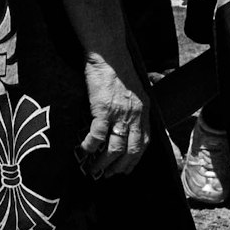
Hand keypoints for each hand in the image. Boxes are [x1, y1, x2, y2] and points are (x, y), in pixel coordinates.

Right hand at [78, 55, 150, 180]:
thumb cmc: (119, 69)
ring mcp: (119, 114)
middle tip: (110, 175)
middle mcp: (135, 115)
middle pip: (131, 150)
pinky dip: (91, 146)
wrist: (108, 54)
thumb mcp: (136, 89)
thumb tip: (129, 120)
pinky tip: (84, 151)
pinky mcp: (103, 109)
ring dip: (104, 162)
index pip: (145, 142)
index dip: (136, 158)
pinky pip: (97, 135)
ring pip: (115, 147)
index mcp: (143, 110)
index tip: (127, 169)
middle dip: (121, 166)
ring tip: (95, 169)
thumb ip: (135, 106)